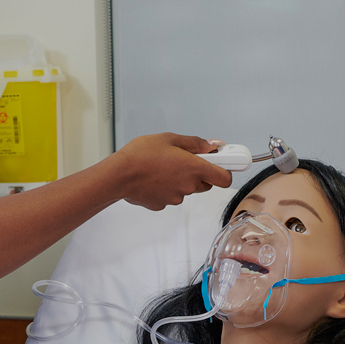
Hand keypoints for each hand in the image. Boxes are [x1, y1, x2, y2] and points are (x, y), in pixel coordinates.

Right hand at [110, 133, 232, 209]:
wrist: (118, 175)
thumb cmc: (141, 155)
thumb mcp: (170, 139)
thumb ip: (195, 143)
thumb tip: (212, 146)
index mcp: (194, 168)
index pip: (225, 177)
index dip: (227, 170)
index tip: (225, 162)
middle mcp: (189, 186)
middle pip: (206, 183)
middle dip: (200, 172)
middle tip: (186, 160)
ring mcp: (176, 197)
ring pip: (187, 189)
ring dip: (181, 180)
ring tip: (163, 166)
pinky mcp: (163, 204)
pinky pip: (171, 195)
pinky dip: (166, 187)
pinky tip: (154, 177)